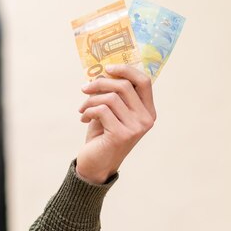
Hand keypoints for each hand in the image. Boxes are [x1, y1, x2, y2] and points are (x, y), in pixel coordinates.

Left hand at [75, 64, 155, 184]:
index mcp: (147, 110)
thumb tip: (103, 71)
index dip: (126, 70)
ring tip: (82, 109)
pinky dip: (88, 111)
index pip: (144, 81)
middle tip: (84, 88)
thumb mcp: (110, 111)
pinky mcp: (122, 135)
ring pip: (110, 97)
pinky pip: (101, 111)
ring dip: (90, 100)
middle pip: (124, 85)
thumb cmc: (103, 135)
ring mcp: (136, 128)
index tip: (107, 67)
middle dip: (99, 83)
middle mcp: (146, 119)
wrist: (95, 163)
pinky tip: (83, 118)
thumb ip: (113, 94)